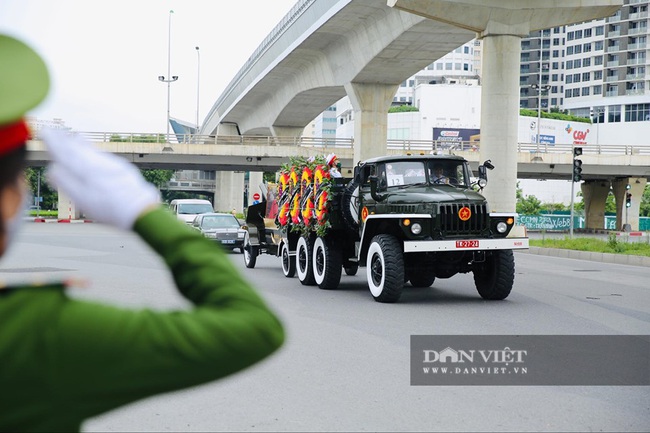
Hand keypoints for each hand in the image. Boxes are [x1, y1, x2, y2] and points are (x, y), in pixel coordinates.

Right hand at [42, 129, 159, 229]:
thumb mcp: (82, 199)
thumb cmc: (109, 209)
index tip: (44, 132)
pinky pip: (103, 155)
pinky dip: (93, 150)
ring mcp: (112, 165)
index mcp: (86, 171)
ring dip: (79, 143)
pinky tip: (93, 150)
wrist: (140, 210)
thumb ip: (66, 183)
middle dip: (64, 140)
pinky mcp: (122, 169)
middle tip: (52, 131)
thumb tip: (52, 168)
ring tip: (71, 136)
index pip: (66, 153)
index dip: (54, 143)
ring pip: (92, 150)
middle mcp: (99, 164)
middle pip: (78, 149)